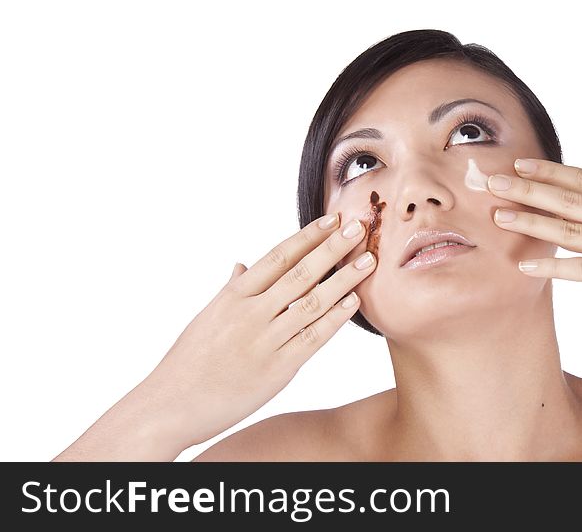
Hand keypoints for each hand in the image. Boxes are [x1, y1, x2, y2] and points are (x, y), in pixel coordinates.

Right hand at [142, 213, 375, 448]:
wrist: (170, 405)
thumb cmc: (189, 361)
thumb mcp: (208, 317)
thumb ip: (231, 290)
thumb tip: (242, 265)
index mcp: (234, 295)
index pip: (278, 256)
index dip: (308, 236)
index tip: (332, 218)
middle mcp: (250, 312)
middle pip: (300, 273)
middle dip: (333, 247)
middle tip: (360, 227)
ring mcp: (264, 340)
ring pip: (312, 302)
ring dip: (344, 278)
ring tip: (369, 260)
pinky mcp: (277, 369)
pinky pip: (312, 338)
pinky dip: (335, 318)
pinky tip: (353, 302)